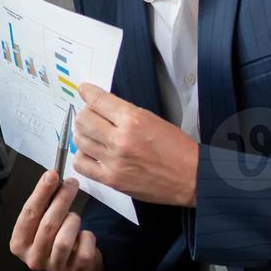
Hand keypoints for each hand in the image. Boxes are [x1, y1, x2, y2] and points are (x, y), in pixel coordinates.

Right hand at [9, 170, 103, 270]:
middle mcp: (33, 259)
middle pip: (47, 225)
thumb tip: (52, 178)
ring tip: (74, 218)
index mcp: (19, 243)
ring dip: (73, 221)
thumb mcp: (41, 222)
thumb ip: (43, 205)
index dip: (41, 193)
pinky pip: (84, 248)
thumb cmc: (54, 236)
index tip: (52, 174)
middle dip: (61, 200)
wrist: (73, 264)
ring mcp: (54, 268)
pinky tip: (83, 235)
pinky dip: (87, 236)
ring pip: (64, 239)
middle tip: (71, 184)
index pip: (29, 214)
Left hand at [71, 83, 197, 206]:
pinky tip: (91, 154)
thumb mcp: (152, 119)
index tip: (85, 91)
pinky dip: (82, 157)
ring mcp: (114, 161)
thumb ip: (124, 112)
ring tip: (92, 135)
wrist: (191, 177)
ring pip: (79, 140)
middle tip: (91, 116)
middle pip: (84, 119)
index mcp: (133, 120)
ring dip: (82, 134)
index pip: (98, 100)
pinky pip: (81, 164)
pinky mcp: (112, 179)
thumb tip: (102, 105)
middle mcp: (120, 140)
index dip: (88, 92)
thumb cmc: (177, 150)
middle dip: (85, 114)